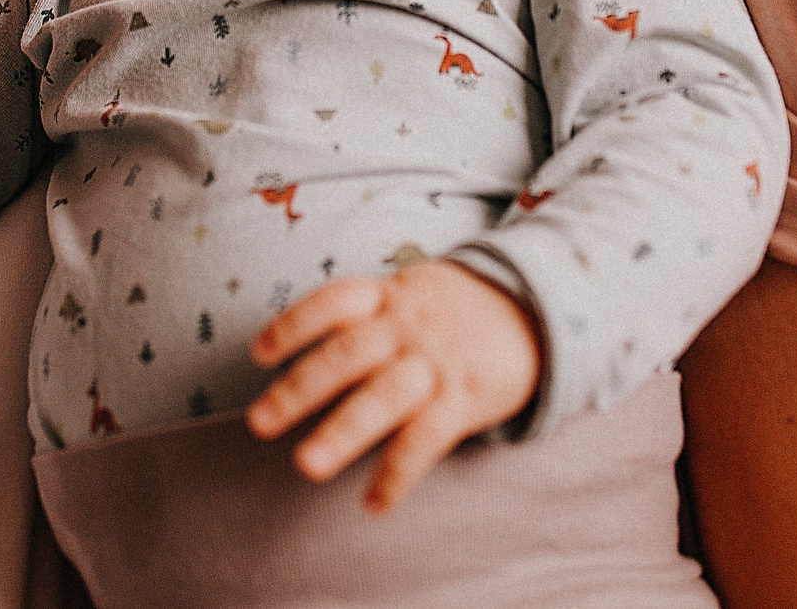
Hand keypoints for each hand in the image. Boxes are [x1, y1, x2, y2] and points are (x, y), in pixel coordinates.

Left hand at [245, 259, 541, 512]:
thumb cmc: (455, 310)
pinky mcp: (465, 398)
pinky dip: (398, 474)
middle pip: (346, 355)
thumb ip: (367, 316)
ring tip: (307, 466)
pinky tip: (373, 504)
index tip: (259, 354)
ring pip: (382, 398)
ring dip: (342, 433)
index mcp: (390, 296)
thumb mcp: (412, 292)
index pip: (332, 302)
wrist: (537, 311)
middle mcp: (407, 327)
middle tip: (259, 422)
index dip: (293, 325)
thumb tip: (306, 358)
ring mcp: (436, 363)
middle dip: (299, 388)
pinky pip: (426, 440)